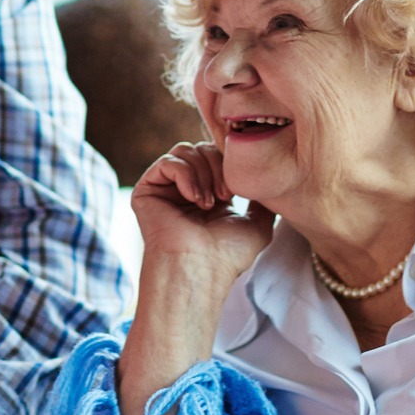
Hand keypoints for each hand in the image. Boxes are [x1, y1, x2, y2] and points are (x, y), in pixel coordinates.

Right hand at [132, 141, 274, 281]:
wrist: (201, 266)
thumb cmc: (228, 253)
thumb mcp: (258, 222)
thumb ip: (261, 199)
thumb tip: (267, 182)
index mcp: (207, 192)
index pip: (217, 155)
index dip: (230, 157)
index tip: (240, 181)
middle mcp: (184, 187)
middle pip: (202, 148)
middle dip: (219, 167)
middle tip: (226, 197)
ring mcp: (164, 187)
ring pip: (185, 150)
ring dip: (203, 172)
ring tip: (209, 203)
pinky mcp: (146, 189)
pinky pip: (168, 162)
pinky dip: (185, 176)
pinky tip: (193, 199)